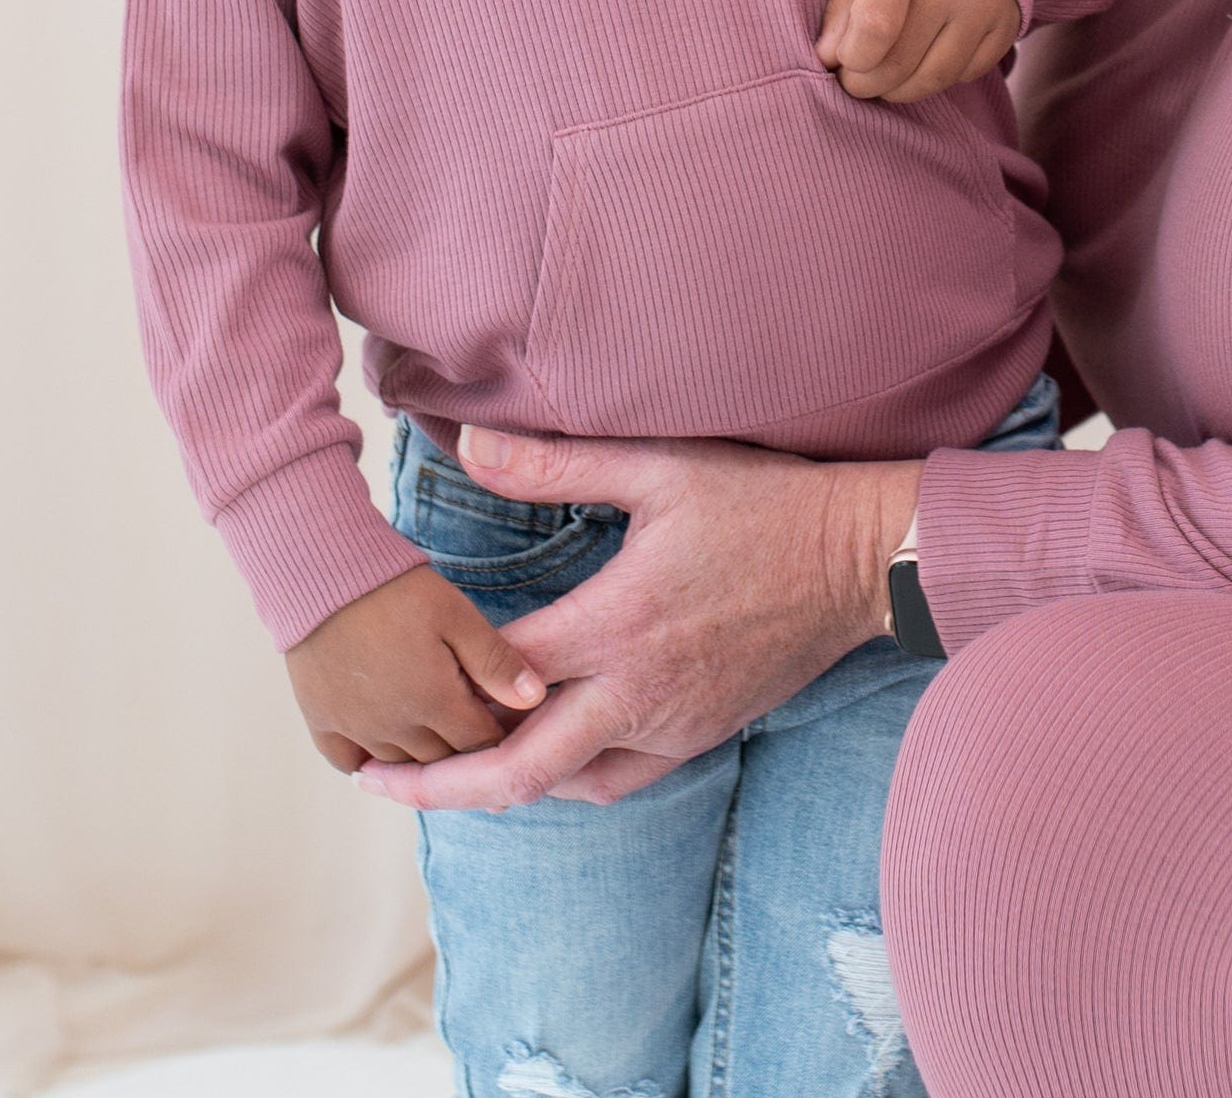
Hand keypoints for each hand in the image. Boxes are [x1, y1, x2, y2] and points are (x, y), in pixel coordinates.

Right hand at [283, 563, 547, 773]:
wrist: (325, 576)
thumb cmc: (399, 590)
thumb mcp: (458, 616)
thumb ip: (496, 661)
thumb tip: (535, 699)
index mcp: (434, 702)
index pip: (479, 743)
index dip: (498, 734)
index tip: (506, 718)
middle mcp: (395, 728)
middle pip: (442, 760)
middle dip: (463, 747)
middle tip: (474, 723)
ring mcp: (355, 729)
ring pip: (399, 767)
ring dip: (421, 756)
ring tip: (436, 731)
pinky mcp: (322, 722)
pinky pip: (349, 763)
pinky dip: (368, 762)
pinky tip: (383, 745)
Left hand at [353, 431, 921, 811]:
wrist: (858, 560)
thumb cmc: (763, 504)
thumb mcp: (661, 469)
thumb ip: (559, 465)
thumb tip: (470, 445)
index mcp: (618, 623)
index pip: (502, 674)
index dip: (439, 679)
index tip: (389, 674)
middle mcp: (638, 692)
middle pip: (517, 771)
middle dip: (436, 784)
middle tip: (374, 776)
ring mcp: (671, 725)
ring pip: (563, 785)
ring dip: (501, 783)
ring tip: (447, 763)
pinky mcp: (699, 738)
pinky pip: (615, 783)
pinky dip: (566, 780)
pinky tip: (543, 757)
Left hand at [816, 0, 1020, 103]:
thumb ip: (841, 8)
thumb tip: (829, 60)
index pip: (876, 25)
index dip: (853, 57)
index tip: (844, 58)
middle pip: (900, 63)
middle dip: (866, 83)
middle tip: (855, 78)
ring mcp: (984, 4)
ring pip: (934, 79)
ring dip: (899, 90)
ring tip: (885, 75)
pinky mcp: (1006, 25)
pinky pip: (966, 75)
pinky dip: (937, 78)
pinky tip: (925, 57)